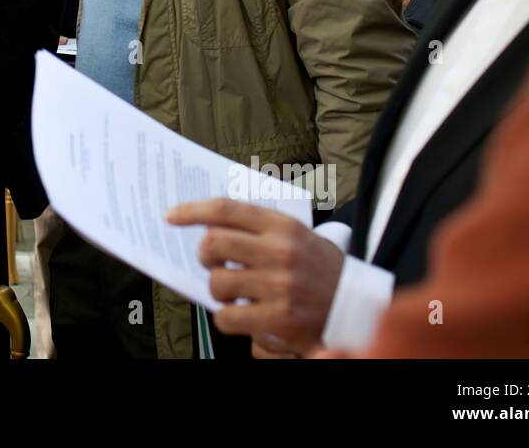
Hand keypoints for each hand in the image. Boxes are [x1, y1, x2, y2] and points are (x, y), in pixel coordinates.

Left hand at [165, 198, 343, 353]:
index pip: (226, 209)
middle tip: (212, 262)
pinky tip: (242, 314)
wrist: (356, 305)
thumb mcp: (295, 235)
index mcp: (283, 227)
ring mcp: (280, 286)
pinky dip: (227, 318)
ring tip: (235, 292)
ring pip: (218, 283)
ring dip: (218, 290)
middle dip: (204, 255)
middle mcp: (280, 253)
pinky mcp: (280, 319)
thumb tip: (209, 225)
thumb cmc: (319, 269)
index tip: (172, 215)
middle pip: (213, 243)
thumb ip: (258, 228)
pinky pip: (227, 317)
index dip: (193, 210)